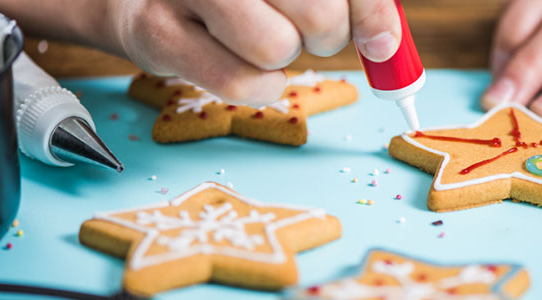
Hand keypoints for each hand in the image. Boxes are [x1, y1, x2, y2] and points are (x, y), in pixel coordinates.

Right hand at [102, 0, 400, 105]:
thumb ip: (347, 0)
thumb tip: (385, 42)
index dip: (370, 12)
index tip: (380, 42)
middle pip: (319, 15)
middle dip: (326, 37)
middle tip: (306, 33)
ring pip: (276, 49)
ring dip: (282, 60)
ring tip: (262, 41)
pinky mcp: (155, 31)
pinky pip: (239, 83)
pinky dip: (254, 87)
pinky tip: (239, 63)